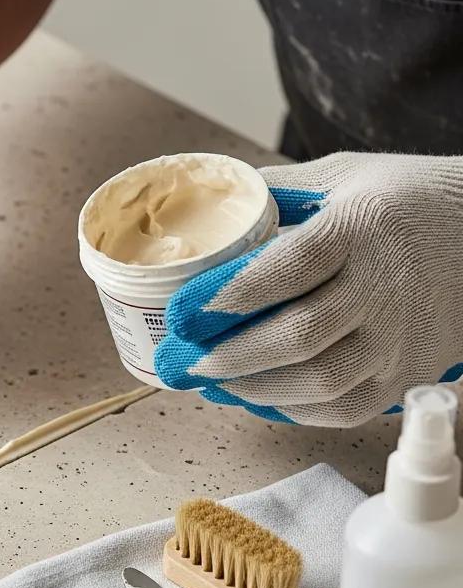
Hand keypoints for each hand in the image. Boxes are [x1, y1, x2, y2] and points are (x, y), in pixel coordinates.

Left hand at [154, 152, 462, 426]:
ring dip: (254, 389)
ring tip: (210, 384)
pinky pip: (346, 409)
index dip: (228, 296)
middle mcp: (384, 287)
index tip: (180, 313)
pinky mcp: (407, 373)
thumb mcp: (343, 178)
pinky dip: (293, 410)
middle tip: (181, 364)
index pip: (289, 268)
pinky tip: (256, 397)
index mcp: (360, 229)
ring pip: (321, 382)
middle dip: (229, 357)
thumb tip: (205, 210)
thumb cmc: (403, 202)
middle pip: (300, 335)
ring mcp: (399, 337)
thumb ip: (276, 194)